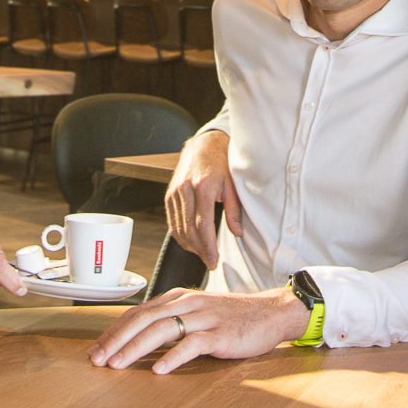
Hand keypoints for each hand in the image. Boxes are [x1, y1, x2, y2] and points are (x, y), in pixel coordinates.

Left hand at [87, 286, 307, 374]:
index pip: (138, 312)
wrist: (272, 313)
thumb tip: (139, 340)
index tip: (96, 350)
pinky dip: (173, 357)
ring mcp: (205, 317)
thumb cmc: (232, 317)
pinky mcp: (221, 334)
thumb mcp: (198, 313)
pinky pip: (193, 344)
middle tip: (97, 360)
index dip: (114, 331)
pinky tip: (158, 370)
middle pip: (144, 319)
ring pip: (162, 330)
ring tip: (117, 365)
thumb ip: (172, 321)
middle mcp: (188, 303)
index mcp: (178, 298)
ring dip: (135, 348)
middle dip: (117, 340)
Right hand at [164, 130, 241, 266]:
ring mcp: (175, 192)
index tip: (214, 260)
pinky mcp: (169, 195)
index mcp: (204, 186)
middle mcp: (186, 189)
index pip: (203, 225)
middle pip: (190, 229)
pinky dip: (180, 235)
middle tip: (210, 263)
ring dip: (190, 245)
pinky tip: (191, 243)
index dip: (208, 246)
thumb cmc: (221, 164)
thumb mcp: (233, 184)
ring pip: (179, 227)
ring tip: (203, 255)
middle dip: (200, 250)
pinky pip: (172, 221)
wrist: (203, 145)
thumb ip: (235, 210)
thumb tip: (238, 232)